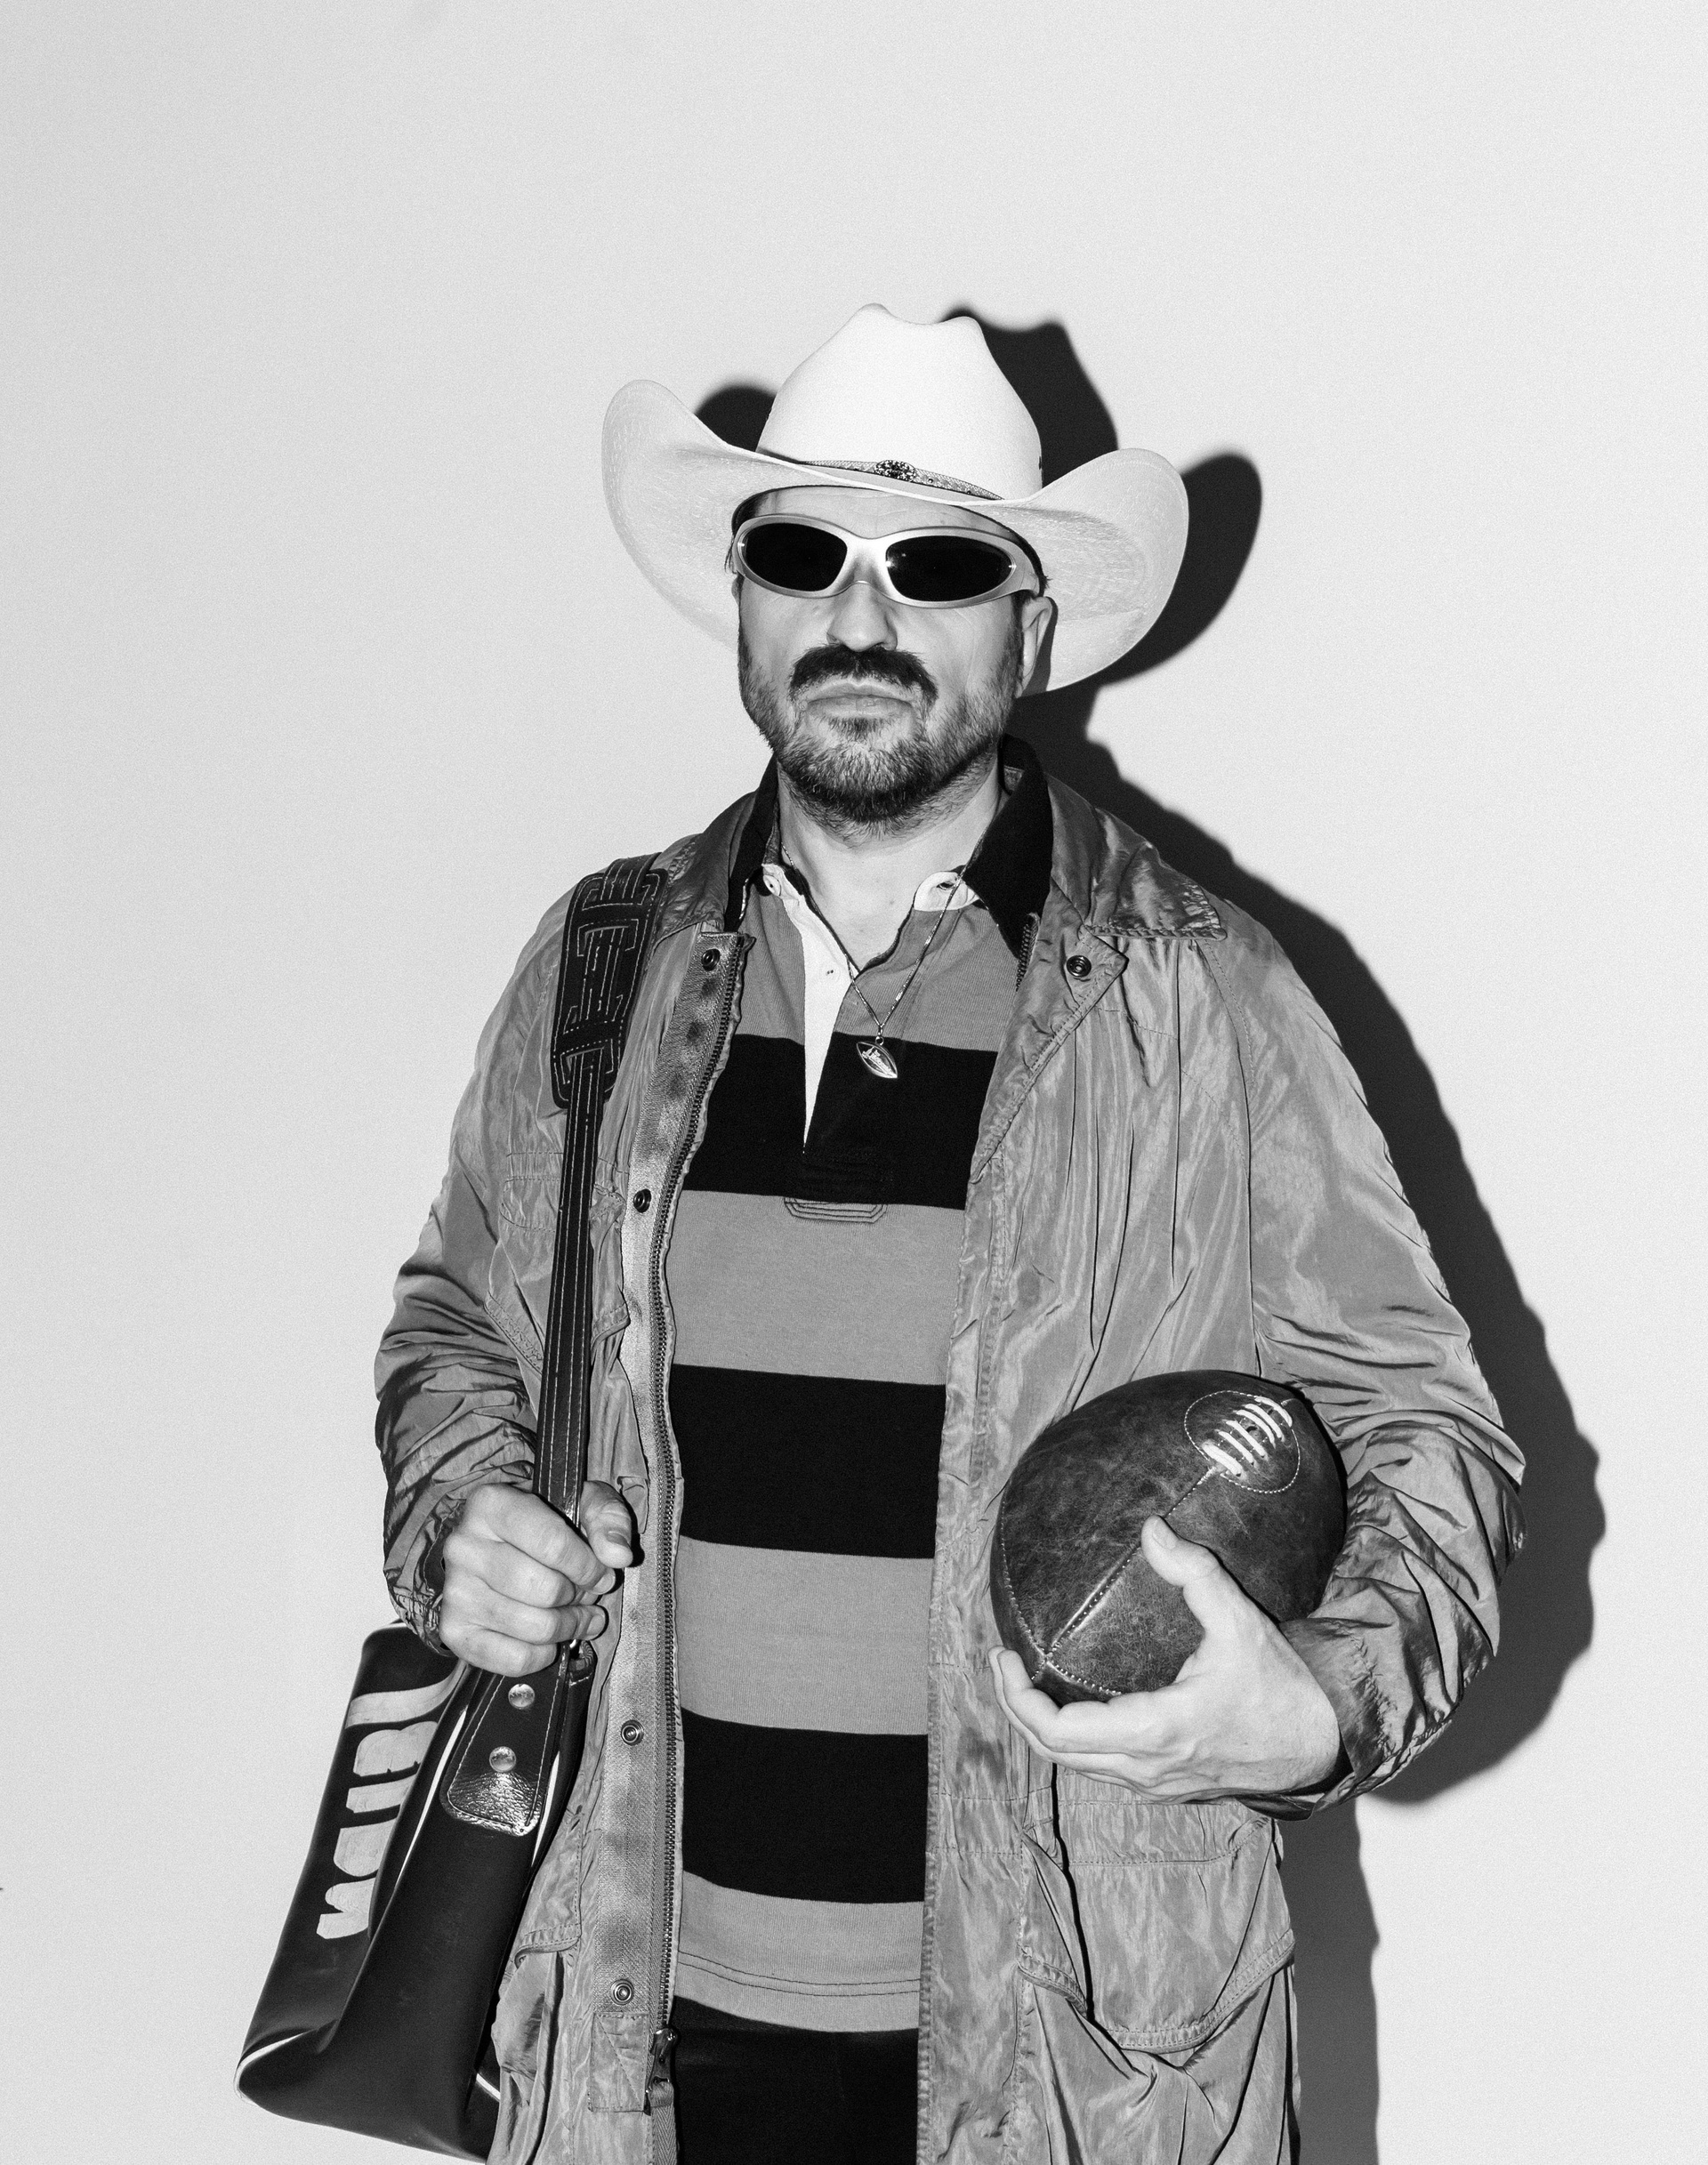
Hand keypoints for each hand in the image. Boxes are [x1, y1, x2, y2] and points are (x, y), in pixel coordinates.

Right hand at [436, 1481, 634, 1676]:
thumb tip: (618, 1555)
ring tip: (578, 1616)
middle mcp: (463, 1545)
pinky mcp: (455, 1630)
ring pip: (532, 1626)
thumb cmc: (546, 1521)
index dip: (588, 1566)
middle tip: (588, 1595)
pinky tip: (551, 1640)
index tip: (603, 1574)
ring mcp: (455, 1590)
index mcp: (491, 1504)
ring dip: (568, 1627)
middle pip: (543, 1589)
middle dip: (579, 1598)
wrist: (499, 1544)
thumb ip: (609, 1519)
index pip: (552, 1543)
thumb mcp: (583, 1502)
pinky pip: (511, 1659)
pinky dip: (542, 1656)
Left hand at [989, 1516, 1342, 1799]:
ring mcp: (1154, 1784)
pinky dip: (1074, 1743)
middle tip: (1003, 1665)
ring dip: (1044, 1730)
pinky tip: (1074, 1707)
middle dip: (1017, 1710)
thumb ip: (1195, 1572)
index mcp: (1155, 1729)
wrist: (1322, 1741)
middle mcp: (1146, 1766)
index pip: (1057, 1730)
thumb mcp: (1239, 1620)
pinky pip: (1101, 1771)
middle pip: (1054, 1754)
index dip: (1016, 1698)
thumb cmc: (1281, 1685)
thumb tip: (1152, 1530)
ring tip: (1028, 1682)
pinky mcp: (1165, 1787)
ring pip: (1076, 1767)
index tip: (1002, 1657)